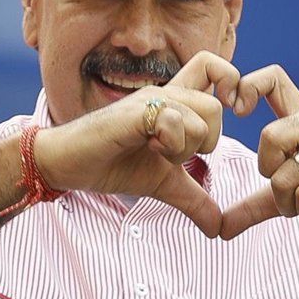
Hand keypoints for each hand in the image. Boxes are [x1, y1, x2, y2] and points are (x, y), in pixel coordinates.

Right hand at [36, 51, 240, 237]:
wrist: (67, 165)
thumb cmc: (112, 165)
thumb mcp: (163, 184)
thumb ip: (193, 199)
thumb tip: (219, 229)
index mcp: (175, 104)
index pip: (215, 69)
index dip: (231, 84)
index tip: (229, 117)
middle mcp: (165, 94)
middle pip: (216, 105)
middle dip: (207, 140)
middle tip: (177, 154)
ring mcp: (149, 100)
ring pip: (201, 116)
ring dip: (186, 146)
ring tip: (157, 153)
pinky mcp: (134, 112)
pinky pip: (174, 122)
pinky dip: (169, 144)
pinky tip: (147, 149)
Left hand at [220, 64, 298, 239]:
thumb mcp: (293, 199)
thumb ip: (256, 206)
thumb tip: (220, 229)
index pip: (273, 80)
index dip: (248, 85)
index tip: (236, 109)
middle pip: (268, 137)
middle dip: (272, 177)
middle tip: (292, 194)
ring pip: (285, 174)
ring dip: (292, 203)